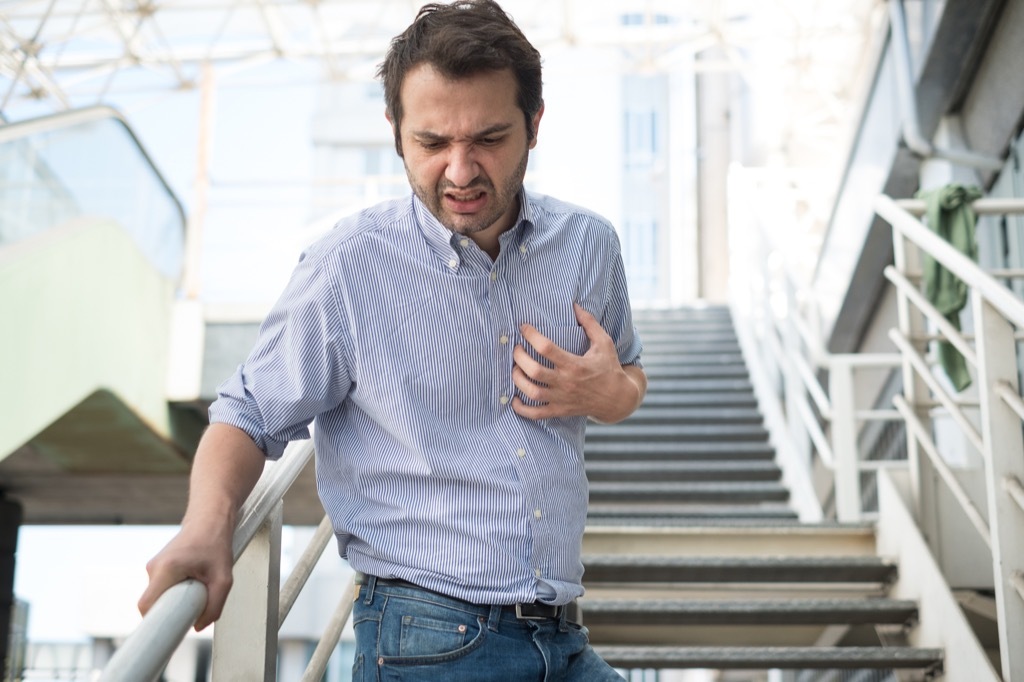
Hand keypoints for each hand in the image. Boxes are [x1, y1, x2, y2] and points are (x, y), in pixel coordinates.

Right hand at [138, 525, 233, 631]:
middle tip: (190, 611)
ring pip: (158, 595)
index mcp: (166, 568)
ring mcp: (153, 566)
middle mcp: (154, 567)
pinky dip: (174, 591)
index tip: (164, 633)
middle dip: (168, 612)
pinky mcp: (157, 567)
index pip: (146, 605)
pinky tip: (192, 582)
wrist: (209, 520)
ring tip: (197, 587)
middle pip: (151, 603)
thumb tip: (198, 626)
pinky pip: (161, 588)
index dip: (152, 623)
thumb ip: (214, 606)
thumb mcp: (224, 578)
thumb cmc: (216, 546)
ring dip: (174, 599)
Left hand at [511, 303, 643, 422]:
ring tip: (515, 369)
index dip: (531, 335)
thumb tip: (575, 305)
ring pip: (532, 392)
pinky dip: (522, 409)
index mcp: (575, 364)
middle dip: (519, 358)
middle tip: (516, 349)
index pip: (547, 348)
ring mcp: (562, 398)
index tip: (524, 327)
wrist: (618, 399)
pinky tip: (514, 400)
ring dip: (518, 380)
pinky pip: (537, 413)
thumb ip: (590, 324)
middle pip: (535, 371)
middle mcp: (567, 382)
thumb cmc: (609, 368)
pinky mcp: (560, 410)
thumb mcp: (604, 343)